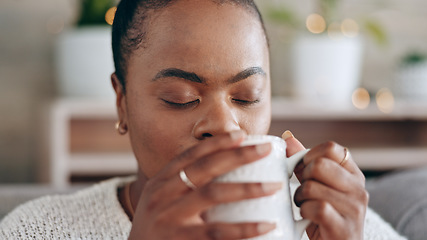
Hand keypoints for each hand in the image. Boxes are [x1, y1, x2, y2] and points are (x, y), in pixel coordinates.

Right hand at [129, 131, 279, 239]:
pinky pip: (218, 232)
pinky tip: (266, 225)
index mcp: (160, 182)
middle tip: (264, 149)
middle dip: (237, 155)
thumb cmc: (156, 231)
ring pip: (212, 194)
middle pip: (205, 168)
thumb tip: (222, 174)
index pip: (191, 155)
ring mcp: (170, 218)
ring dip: (247, 188)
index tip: (241, 134)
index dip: (216, 143)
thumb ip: (182, 187)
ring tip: (274, 186)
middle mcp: (162, 195)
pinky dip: (244, 228)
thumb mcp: (160, 202)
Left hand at [284, 132, 367, 239]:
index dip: (310, 155)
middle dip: (303, 178)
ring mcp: (354, 208)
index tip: (304, 170)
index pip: (331, 148)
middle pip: (319, 165)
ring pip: (312, 186)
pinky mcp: (344, 226)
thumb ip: (304, 163)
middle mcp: (359, 188)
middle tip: (304, 191)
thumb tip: (288, 137)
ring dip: (300, 198)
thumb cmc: (324, 216)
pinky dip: (304, 211)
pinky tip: (306, 216)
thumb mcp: (316, 186)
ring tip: (304, 206)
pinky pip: (316, 207)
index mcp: (353, 174)